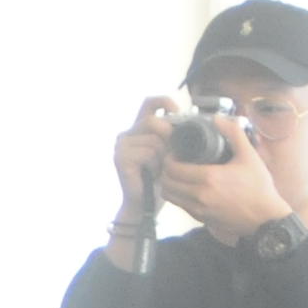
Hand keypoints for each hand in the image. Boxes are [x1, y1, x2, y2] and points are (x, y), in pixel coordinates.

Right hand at [110, 100, 175, 227]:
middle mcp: (127, 133)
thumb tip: (186, 119)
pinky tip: (152, 174)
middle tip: (171, 155)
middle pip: (153, 121)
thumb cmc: (160, 180)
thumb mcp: (170, 152)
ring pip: (153, 139)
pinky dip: (155, 165)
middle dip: (167, 138)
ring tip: (159, 170)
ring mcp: (121, 145)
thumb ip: (172, 134)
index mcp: (139, 129)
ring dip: (162, 157)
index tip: (178, 112)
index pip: (150, 103)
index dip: (165, 102)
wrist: (145, 205)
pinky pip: (148, 152)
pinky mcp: (121, 157)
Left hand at [153, 105, 293, 238]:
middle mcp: (199, 195)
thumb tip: (217, 118)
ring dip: (169, 185)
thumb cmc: (259, 187)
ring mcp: (199, 209)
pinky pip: (180, 206)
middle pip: (166, 182)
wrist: (266, 219)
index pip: (172, 168)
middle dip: (165, 171)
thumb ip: (233, 134)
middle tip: (173, 164)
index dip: (169, 159)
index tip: (174, 154)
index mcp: (208, 177)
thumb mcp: (249, 156)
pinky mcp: (202, 219)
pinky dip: (179, 197)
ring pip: (170, 196)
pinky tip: (187, 189)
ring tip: (178, 176)